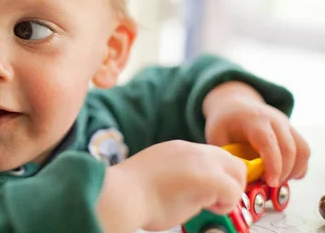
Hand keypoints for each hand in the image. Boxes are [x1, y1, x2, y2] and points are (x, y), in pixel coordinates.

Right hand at [96, 140, 246, 232]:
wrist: (123, 194)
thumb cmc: (131, 192)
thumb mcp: (158, 175)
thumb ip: (177, 177)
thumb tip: (191, 192)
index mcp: (178, 149)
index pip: (213, 158)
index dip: (218, 177)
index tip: (210, 194)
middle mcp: (192, 150)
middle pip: (232, 161)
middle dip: (231, 183)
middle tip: (217, 202)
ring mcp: (201, 160)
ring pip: (237, 171)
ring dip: (230, 191)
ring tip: (209, 207)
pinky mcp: (208, 177)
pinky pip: (233, 190)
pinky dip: (227, 204)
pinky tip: (209, 209)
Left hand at [203, 81, 310, 186]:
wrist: (234, 104)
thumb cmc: (223, 122)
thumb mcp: (216, 136)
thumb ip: (228, 156)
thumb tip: (238, 178)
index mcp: (253, 120)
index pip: (269, 143)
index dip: (273, 165)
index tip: (270, 182)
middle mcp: (274, 120)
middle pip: (290, 149)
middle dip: (283, 172)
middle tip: (269, 185)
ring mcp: (285, 124)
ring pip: (302, 150)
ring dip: (293, 170)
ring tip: (276, 180)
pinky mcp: (291, 130)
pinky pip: (303, 150)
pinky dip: (298, 165)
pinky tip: (283, 173)